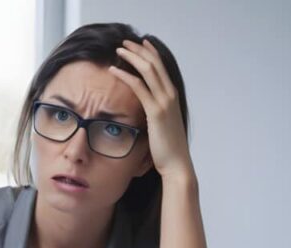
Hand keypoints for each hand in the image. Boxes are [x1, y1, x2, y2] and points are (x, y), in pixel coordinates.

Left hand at [109, 39, 193, 180]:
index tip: (139, 43)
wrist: (176, 163)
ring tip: (118, 50)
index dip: (151, 52)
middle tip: (125, 42)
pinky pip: (140, 87)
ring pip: (148, 71)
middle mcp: (170, 95)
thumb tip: (141, 108)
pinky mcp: (156, 112)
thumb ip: (153, 111)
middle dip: (140, 50)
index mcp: (172, 96)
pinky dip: (126, 76)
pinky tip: (115, 70)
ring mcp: (165, 102)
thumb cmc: (166, 147)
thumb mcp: (160, 124)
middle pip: (155, 64)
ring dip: (132, 57)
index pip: (162, 67)